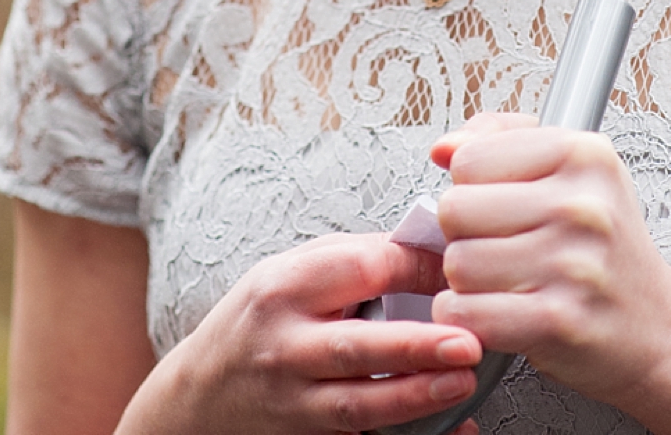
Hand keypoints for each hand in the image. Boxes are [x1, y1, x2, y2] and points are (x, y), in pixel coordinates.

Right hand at [120, 234, 482, 434]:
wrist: (202, 392)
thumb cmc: (257, 320)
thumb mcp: (284, 274)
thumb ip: (348, 263)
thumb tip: (426, 253)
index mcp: (283, 287)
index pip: (358, 270)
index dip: (416, 270)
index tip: (460, 274)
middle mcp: (284, 343)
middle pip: (353, 345)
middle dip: (414, 345)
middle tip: (468, 343)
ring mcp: (294, 397)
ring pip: (358, 402)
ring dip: (415, 394)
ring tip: (462, 382)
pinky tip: (451, 430)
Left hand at [429, 114, 670, 405]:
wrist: (663, 332)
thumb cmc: (607, 251)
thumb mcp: (571, 173)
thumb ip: (500, 140)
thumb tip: (443, 148)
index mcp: (584, 155)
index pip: (468, 158)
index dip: (473, 187)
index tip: (505, 206)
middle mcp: (583, 206)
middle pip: (454, 210)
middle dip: (466, 235)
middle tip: (505, 249)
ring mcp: (574, 265)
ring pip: (456, 263)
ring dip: (468, 281)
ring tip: (509, 281)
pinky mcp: (559, 321)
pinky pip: (466, 311)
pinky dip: (467, 318)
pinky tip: (499, 313)